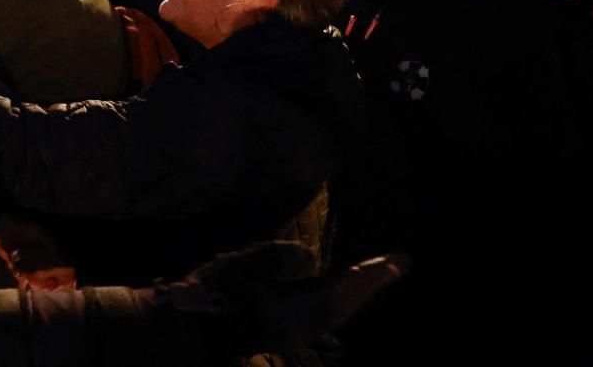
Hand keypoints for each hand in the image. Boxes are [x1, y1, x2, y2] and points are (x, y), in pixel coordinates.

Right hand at [164, 242, 407, 355]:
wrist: (190, 330)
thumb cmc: (212, 297)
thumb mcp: (242, 268)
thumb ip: (277, 259)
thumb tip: (307, 259)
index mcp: (296, 311)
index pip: (344, 289)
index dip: (371, 276)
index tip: (399, 263)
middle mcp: (303, 326)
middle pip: (347, 303)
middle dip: (372, 283)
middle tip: (402, 263)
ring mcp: (295, 332)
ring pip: (338, 312)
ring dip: (358, 292)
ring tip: (379, 274)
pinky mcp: (286, 332)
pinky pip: (325, 315)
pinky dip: (341, 300)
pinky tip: (343, 291)